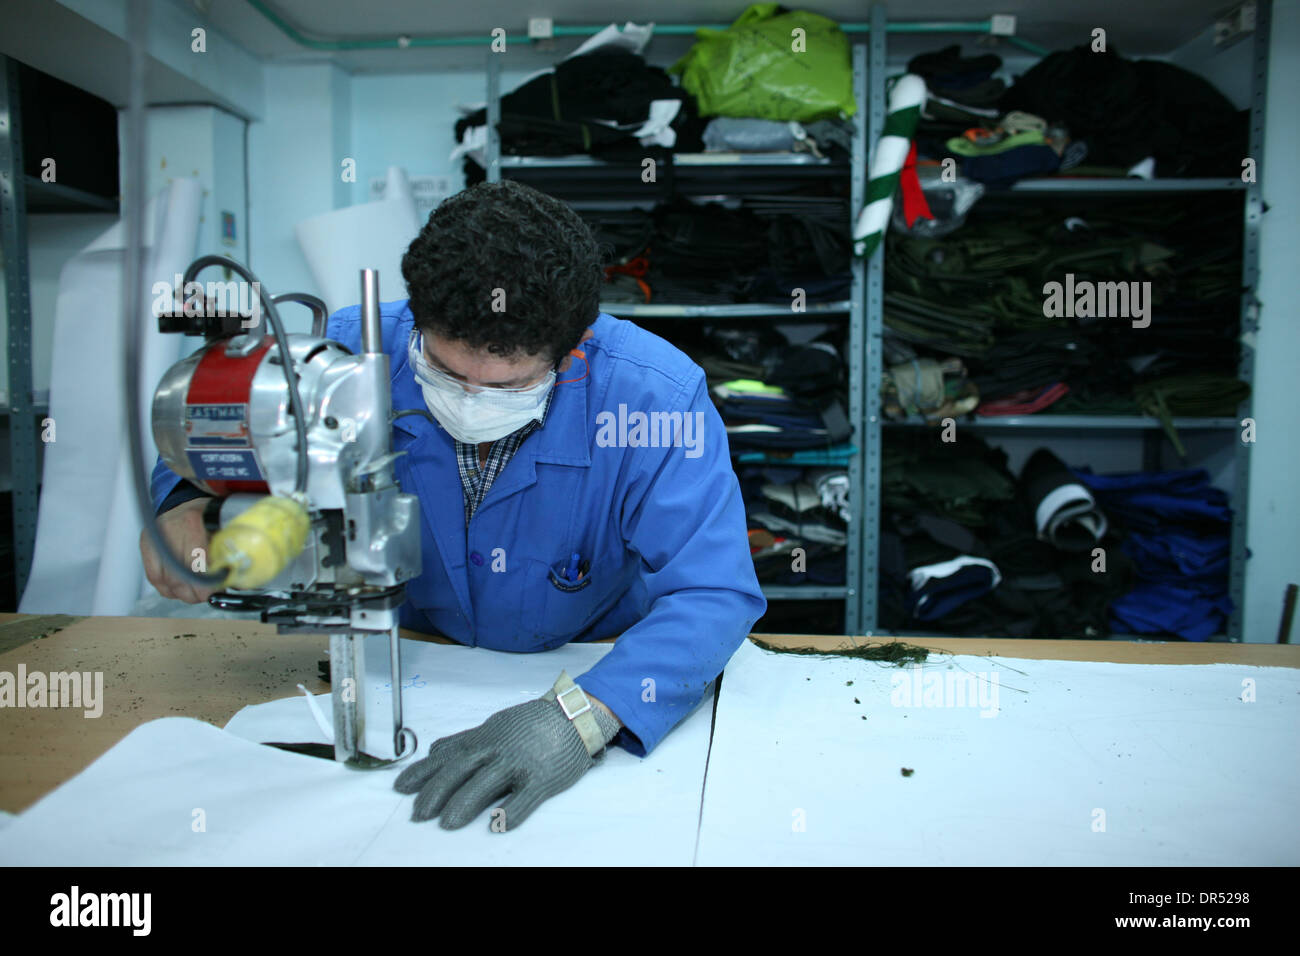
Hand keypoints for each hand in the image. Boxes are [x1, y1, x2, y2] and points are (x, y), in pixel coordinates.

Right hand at [140, 498, 216, 603]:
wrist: (183, 501)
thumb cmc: (205, 514)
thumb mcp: (221, 525)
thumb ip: (226, 550)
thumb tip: (235, 578)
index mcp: (192, 523)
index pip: (196, 564)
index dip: (206, 584)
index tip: (217, 590)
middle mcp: (170, 531)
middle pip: (179, 576)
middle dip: (196, 593)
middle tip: (207, 594)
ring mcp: (155, 540)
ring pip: (165, 581)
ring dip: (182, 593)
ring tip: (195, 593)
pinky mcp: (146, 547)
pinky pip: (154, 578)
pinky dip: (168, 589)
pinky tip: (180, 588)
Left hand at [394, 691, 620, 830]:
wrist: (573, 715)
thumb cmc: (531, 724)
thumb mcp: (493, 726)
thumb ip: (464, 740)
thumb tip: (434, 750)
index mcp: (483, 739)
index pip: (445, 756)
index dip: (422, 772)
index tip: (400, 787)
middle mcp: (496, 749)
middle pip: (460, 769)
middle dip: (436, 792)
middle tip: (418, 814)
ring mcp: (519, 763)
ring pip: (487, 782)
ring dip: (465, 802)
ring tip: (447, 823)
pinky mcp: (542, 778)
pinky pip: (525, 797)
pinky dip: (511, 811)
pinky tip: (498, 825)